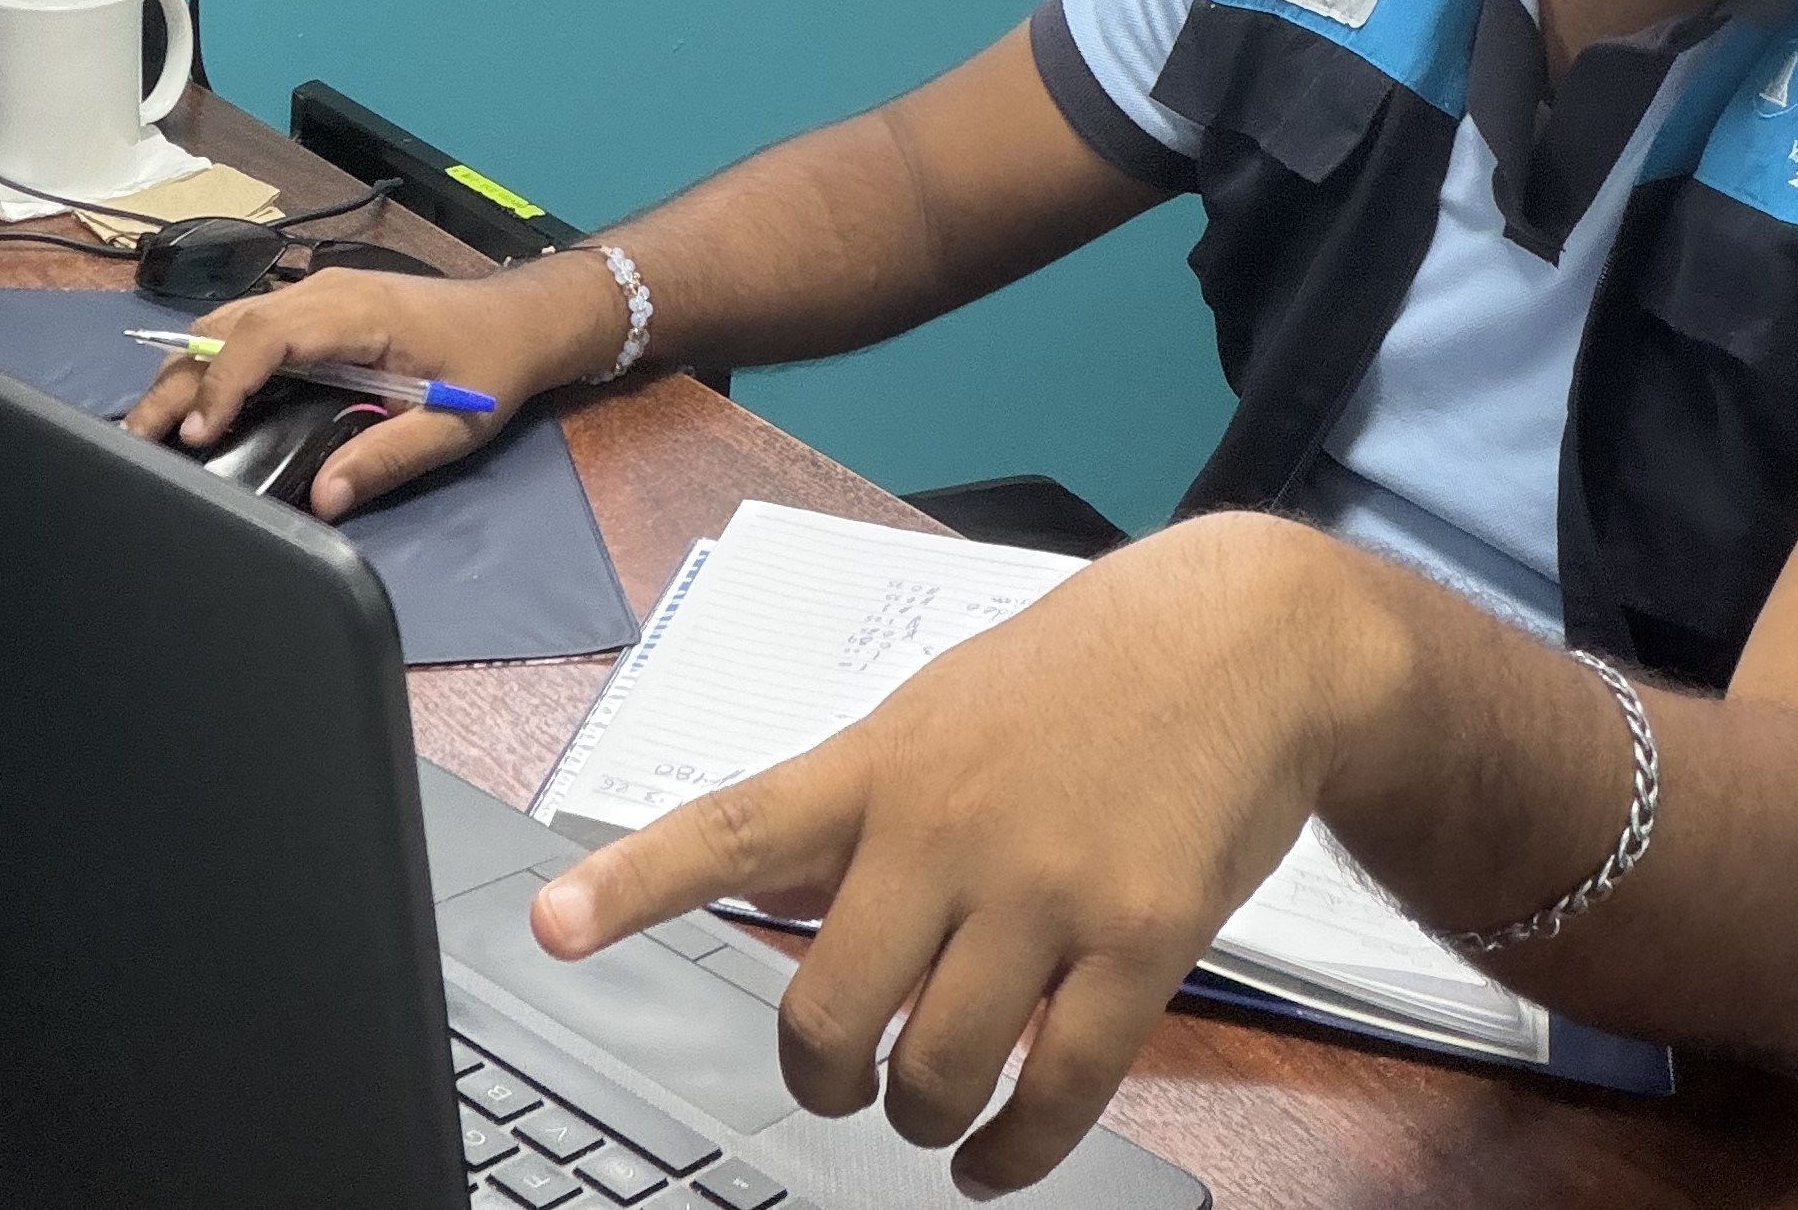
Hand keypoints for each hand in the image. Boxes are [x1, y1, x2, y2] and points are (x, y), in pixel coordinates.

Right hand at [119, 255, 628, 515]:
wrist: (520, 318)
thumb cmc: (491, 366)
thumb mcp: (452, 423)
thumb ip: (388, 457)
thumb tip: (324, 496)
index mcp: (357, 312)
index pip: (267, 335)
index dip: (224, 380)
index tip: (198, 432)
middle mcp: (327, 293)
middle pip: (230, 325)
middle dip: (180, 381)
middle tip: (137, 439)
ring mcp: (318, 295)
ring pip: (230, 322)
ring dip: (187, 370)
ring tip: (151, 429)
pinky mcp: (316, 310)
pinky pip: (249, 327)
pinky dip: (212, 362)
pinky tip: (196, 406)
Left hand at [533, 513, 1393, 1195]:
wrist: (1245, 640)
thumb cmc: (1083, 677)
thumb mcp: (944, 707)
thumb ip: (863, 802)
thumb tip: (779, 895)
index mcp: (882, 762)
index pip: (735, 827)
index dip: (635, 884)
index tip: (552, 926)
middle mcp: (947, 826)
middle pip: (829, 1009)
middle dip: (825, 1076)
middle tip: (842, 1083)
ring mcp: (1046, 888)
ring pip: (934, 1070)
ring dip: (920, 1120)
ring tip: (932, 1111)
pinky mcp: (1140, 942)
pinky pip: (1055, 1094)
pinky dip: (1013, 1153)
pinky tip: (999, 1158)